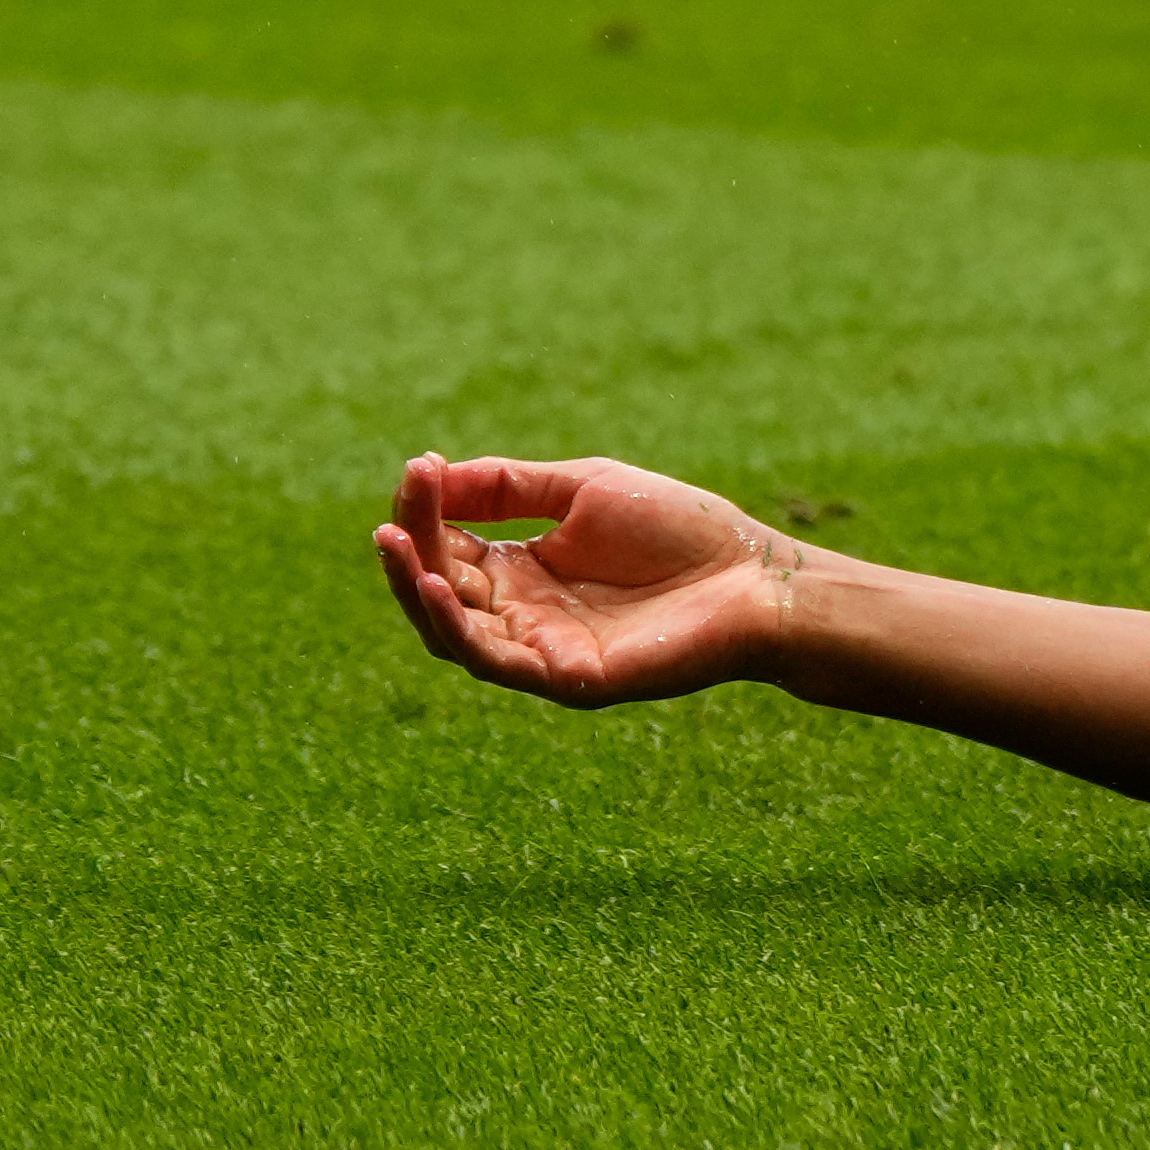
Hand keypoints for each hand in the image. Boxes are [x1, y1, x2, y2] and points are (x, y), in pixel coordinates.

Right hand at [373, 455, 795, 706]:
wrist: (756, 576)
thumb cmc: (683, 529)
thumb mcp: (582, 489)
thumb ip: (506, 485)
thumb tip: (428, 472)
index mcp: (527, 571)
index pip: (448, 548)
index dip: (424, 512)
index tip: (417, 469)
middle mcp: (527, 617)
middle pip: (438, 592)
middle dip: (409, 550)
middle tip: (393, 515)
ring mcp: (546, 653)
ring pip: (452, 635)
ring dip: (412, 592)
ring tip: (394, 546)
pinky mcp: (570, 680)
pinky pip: (494, 663)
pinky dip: (454, 627)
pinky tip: (431, 585)